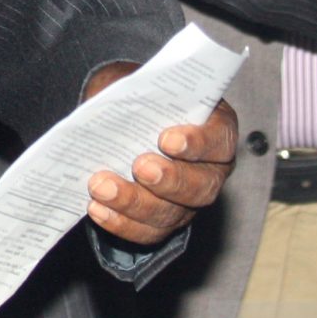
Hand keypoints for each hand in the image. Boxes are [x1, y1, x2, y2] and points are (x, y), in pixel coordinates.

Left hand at [78, 62, 236, 243]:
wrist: (119, 126)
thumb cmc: (136, 102)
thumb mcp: (136, 85)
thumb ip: (133, 92)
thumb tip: (111, 103)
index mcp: (214, 130)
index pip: (219, 140)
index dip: (198, 143)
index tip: (168, 139)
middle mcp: (209, 171)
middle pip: (201, 187)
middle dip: (169, 180)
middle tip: (140, 167)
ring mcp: (187, 202)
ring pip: (170, 213)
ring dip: (134, 203)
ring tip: (102, 187)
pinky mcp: (162, 222)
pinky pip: (146, 231)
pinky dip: (120, 222)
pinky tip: (97, 208)